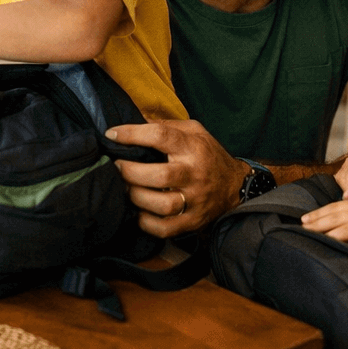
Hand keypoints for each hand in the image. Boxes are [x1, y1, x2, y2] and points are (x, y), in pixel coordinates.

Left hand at [105, 119, 249, 236]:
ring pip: (162, 204)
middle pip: (160, 176)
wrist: (235, 187)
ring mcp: (195, 200)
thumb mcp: (195, 131)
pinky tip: (139, 211)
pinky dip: (146, 222)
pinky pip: (165, 228)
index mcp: (193, 147)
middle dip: (131, 171)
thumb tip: (135, 120)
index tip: (112, 134)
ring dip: (137, 197)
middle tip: (117, 167)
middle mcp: (195, 174)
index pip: (161, 136)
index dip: (132, 134)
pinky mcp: (192, 221)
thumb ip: (167, 125)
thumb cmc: (208, 155)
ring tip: (127, 189)